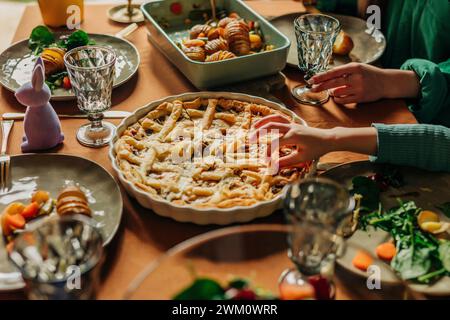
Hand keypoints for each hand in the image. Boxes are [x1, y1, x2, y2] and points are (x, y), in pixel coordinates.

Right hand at [250, 115, 378, 167]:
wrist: (328, 139)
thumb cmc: (317, 149)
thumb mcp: (302, 158)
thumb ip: (286, 161)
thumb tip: (274, 166)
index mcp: (294, 137)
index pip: (276, 143)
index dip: (269, 152)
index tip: (265, 161)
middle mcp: (291, 128)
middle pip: (271, 126)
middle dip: (259, 132)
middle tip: (250, 139)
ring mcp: (292, 124)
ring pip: (274, 118)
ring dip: (263, 122)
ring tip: (253, 127)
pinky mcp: (293, 124)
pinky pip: (280, 118)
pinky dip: (270, 119)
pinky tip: (264, 124)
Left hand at [310, 63, 385, 103]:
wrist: (386, 82)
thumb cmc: (369, 74)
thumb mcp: (358, 67)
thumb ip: (343, 71)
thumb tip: (325, 77)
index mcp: (354, 67)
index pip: (333, 72)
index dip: (321, 76)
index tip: (312, 80)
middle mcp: (356, 77)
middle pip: (333, 83)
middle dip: (320, 86)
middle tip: (312, 88)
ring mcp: (358, 88)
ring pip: (337, 92)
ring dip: (332, 92)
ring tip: (334, 90)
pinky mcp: (360, 98)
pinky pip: (343, 100)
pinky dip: (338, 98)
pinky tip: (338, 96)